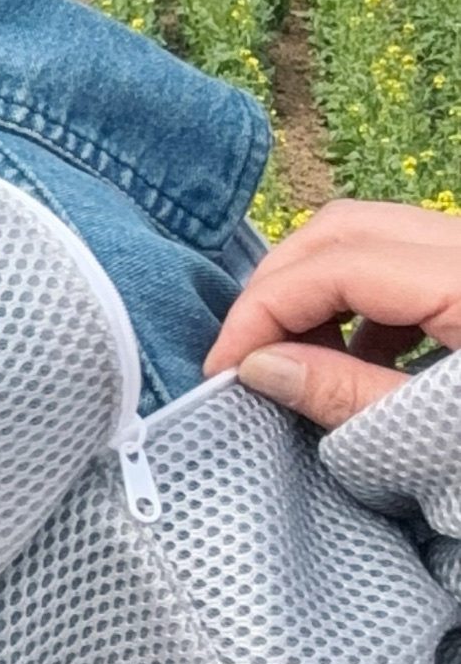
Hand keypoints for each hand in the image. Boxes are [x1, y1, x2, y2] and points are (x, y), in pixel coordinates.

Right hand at [203, 200, 460, 429]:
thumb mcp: (442, 433)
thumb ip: (350, 395)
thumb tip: (259, 367)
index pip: (337, 266)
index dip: (264, 310)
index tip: (224, 366)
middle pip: (342, 229)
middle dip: (277, 285)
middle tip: (247, 351)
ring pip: (368, 235)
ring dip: (314, 288)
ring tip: (296, 356)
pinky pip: (403, 260)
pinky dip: (360, 297)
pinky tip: (354, 353)